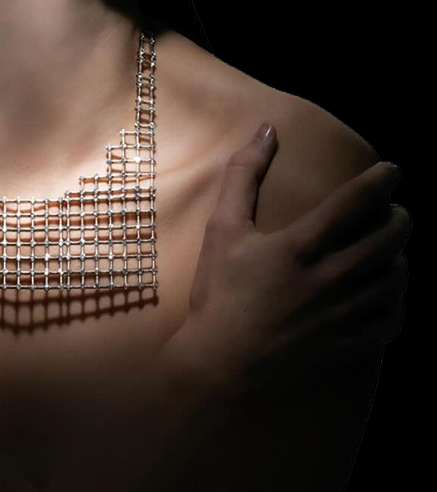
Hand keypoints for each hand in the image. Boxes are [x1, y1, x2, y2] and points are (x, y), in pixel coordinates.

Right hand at [47, 123, 410, 491]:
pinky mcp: (345, 345)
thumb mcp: (221, 230)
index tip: (392, 172)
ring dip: (399, 258)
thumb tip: (267, 130)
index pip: (357, 201)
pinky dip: (396, 303)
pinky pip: (391, 321)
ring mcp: (340, 315)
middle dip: (399, 217)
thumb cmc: (217, 293)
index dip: (382, 180)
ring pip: (396, 278)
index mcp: (300, 247)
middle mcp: (328, 279)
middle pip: (389, 237)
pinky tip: (385, 295)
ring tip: (388, 252)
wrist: (217, 362)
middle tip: (393, 212)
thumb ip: (244, 176)